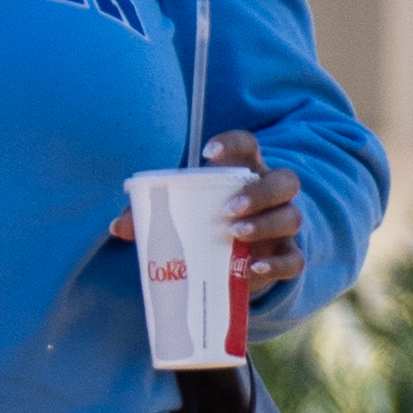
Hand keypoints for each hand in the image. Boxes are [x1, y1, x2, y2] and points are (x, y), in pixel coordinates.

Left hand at [117, 130, 308, 291]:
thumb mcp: (179, 213)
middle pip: (284, 181)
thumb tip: (118, 227)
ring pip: (291, 217)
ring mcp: (282, 225)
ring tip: (233, 234)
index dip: (232, 143)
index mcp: (244, 173)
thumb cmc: (203, 222)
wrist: (234, 259)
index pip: (247, 146)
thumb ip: (150, 215)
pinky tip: (253, 269)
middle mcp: (270, 195)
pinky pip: (294, 259)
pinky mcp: (284, 256)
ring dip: (265, 224)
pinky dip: (277, 265)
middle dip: (260, 193)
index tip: (207, 152)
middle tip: (228, 209)